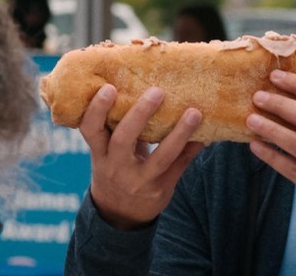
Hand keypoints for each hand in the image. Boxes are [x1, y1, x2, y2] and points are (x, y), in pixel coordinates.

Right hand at [79, 84, 203, 229]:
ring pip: (161, 156)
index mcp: (100, 153)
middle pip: (124, 139)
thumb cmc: (114, 167)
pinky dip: (193, 148)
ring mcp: (139, 180)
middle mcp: (116, 167)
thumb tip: (135, 82)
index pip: (90, 129)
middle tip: (157, 91)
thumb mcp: (107, 151)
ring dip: (179, 133)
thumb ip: (116, 125)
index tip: (109, 88)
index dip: (97, 109)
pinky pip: (180, 167)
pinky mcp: (161, 189)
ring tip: (195, 112)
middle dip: (140, 115)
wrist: (119, 214)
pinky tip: (205, 134)